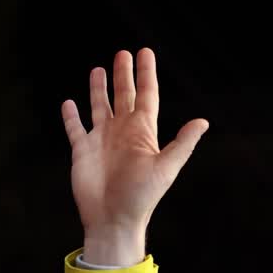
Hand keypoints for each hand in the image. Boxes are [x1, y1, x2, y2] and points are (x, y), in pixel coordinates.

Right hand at [61, 48, 208, 265]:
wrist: (114, 220)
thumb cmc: (142, 197)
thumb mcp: (166, 168)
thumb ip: (183, 143)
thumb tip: (204, 121)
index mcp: (142, 132)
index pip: (146, 95)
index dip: (146, 74)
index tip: (145, 53)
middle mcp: (122, 132)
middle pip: (124, 96)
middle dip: (123, 75)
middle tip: (123, 53)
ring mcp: (102, 141)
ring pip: (100, 107)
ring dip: (99, 89)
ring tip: (98, 69)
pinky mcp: (83, 151)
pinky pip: (75, 128)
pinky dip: (71, 116)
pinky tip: (68, 103)